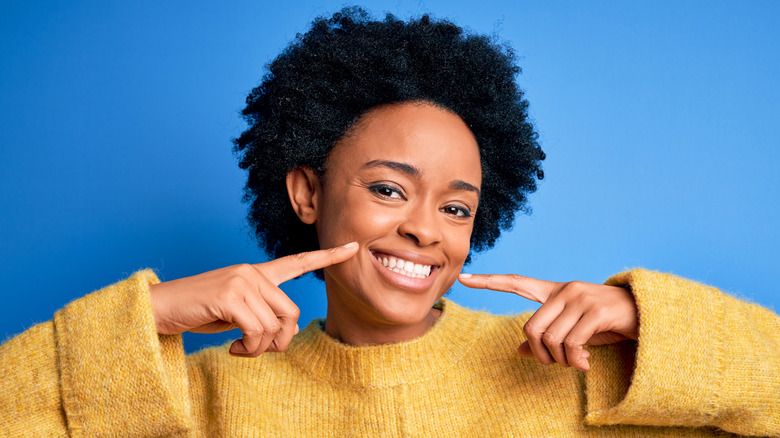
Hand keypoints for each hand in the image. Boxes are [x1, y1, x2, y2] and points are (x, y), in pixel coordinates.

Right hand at [149, 242, 358, 356]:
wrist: (160, 308)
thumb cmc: (199, 312)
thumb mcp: (237, 311)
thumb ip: (263, 313)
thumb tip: (285, 331)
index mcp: (257, 274)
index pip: (298, 262)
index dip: (327, 257)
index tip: (353, 248)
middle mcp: (253, 272)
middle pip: (292, 313)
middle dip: (279, 340)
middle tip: (254, 349)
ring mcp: (242, 281)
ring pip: (275, 325)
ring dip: (259, 348)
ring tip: (240, 348)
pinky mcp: (230, 295)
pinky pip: (257, 331)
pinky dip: (248, 348)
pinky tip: (231, 347)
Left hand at [458, 273, 637, 371]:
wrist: (646, 314)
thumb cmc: (607, 324)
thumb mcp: (574, 330)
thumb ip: (548, 336)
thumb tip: (521, 351)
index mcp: (555, 292)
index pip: (517, 283)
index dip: (489, 282)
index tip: (464, 278)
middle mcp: (565, 290)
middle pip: (531, 328)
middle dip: (543, 354)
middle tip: (560, 364)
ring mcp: (580, 298)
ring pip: (550, 339)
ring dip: (562, 360)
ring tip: (578, 362)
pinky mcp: (595, 312)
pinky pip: (571, 344)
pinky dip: (576, 360)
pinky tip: (587, 362)